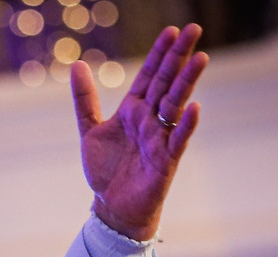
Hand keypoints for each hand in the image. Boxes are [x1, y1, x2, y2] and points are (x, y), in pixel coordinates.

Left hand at [72, 24, 207, 240]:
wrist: (112, 206)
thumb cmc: (106, 170)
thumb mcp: (90, 130)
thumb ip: (85, 99)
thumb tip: (77, 64)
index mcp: (133, 110)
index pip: (150, 75)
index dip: (159, 53)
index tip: (171, 29)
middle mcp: (150, 120)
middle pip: (167, 83)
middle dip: (179, 57)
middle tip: (195, 29)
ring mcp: (160, 139)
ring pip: (176, 106)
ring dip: (187, 83)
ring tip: (200, 59)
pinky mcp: (165, 162)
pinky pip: (177, 141)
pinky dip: (186, 125)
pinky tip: (195, 108)